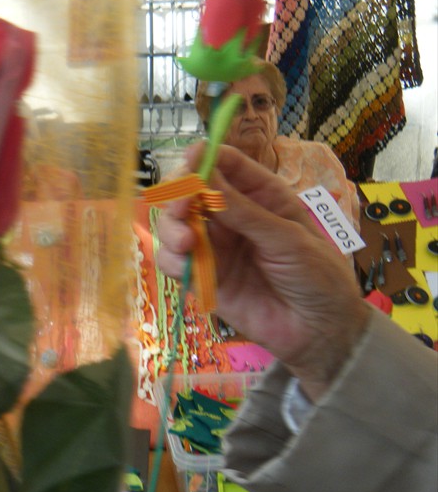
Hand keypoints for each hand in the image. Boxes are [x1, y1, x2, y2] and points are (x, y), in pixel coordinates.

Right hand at [156, 145, 368, 400]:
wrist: (320, 332)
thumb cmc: (318, 276)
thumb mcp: (287, 238)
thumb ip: (243, 211)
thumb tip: (205, 175)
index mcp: (260, 194)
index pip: (224, 163)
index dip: (203, 158)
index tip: (190, 162)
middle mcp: (232, 215)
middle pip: (189, 191)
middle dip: (179, 196)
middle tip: (182, 210)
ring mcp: (215, 245)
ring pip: (174, 224)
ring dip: (171, 229)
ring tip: (186, 244)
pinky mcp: (203, 276)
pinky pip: (173, 261)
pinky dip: (170, 259)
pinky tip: (184, 264)